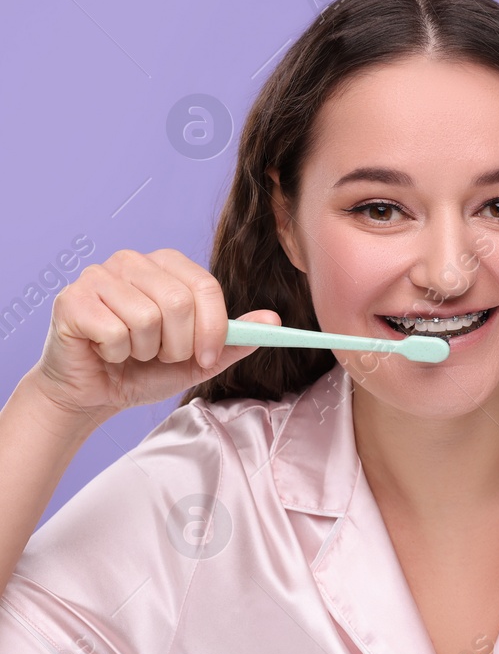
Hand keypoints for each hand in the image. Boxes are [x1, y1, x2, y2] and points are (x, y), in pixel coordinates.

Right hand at [29, 248, 279, 420]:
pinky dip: (115, 353)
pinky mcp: (71, 299)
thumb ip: (235, 339)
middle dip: (178, 345)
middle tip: (161, 356)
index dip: (213, 328)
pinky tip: (105, 351)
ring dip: (145, 350)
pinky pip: (113, 331)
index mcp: (167, 265)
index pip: (206, 286)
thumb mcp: (199, 359)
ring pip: (146, 318)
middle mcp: (132, 261)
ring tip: (131, 351)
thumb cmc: (144, 369)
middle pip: (179, 302)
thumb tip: (273, 321)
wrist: (94, 392)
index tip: (206, 357)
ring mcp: (98, 276)